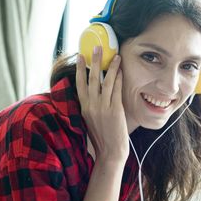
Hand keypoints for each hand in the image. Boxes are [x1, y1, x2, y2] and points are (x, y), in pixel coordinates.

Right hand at [76, 46, 128, 160]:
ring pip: (106, 82)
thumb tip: (93, 93)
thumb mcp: (90, 120)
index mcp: (83, 108)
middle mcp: (91, 106)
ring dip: (111, 67)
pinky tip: (122, 70)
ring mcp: (102, 108)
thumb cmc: (102, 137)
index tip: (80, 55)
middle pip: (91, 79)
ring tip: (115, 55)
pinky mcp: (114, 111)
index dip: (79, 69)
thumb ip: (90, 106)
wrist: (110, 152)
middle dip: (94, 61)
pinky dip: (119, 79)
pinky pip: (116, 90)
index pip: (79, 84)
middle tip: (97, 47)